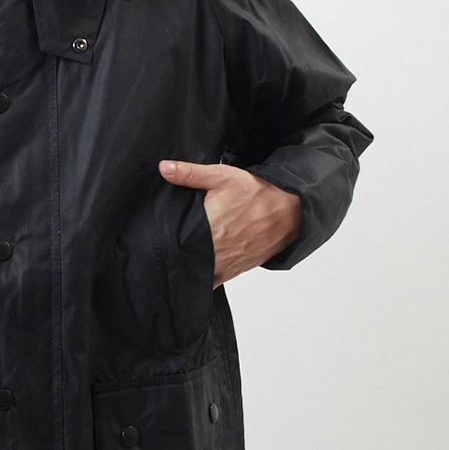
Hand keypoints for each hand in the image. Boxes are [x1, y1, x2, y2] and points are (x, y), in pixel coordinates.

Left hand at [158, 159, 300, 287]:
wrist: (290, 212)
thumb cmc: (257, 193)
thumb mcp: (223, 177)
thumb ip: (191, 174)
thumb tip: (164, 168)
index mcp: (207, 229)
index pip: (174, 241)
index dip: (163, 240)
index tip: (157, 236)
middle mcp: (214, 252)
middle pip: (182, 258)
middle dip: (173, 252)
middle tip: (165, 245)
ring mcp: (223, 265)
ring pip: (195, 272)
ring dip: (188, 265)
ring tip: (180, 255)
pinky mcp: (232, 272)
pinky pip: (210, 281)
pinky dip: (202, 276)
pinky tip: (196, 267)